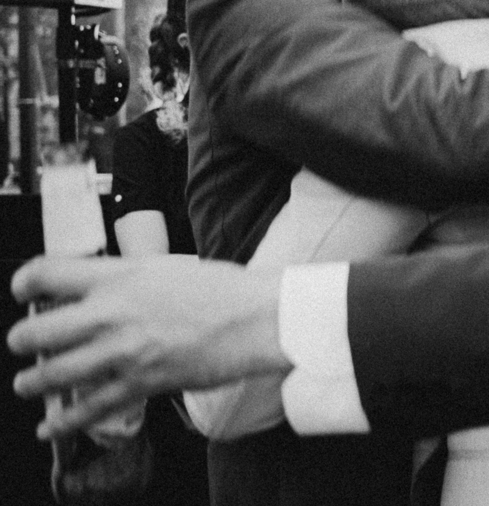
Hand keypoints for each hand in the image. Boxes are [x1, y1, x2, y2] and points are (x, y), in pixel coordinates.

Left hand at [7, 255, 288, 440]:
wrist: (257, 318)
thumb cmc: (223, 288)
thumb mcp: (166, 268)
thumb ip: (128, 278)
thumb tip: (105, 289)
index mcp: (120, 276)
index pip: (46, 273)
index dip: (24, 282)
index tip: (24, 290)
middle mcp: (112, 312)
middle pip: (34, 331)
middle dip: (23, 339)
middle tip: (28, 342)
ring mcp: (123, 352)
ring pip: (50, 374)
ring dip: (33, 382)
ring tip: (29, 384)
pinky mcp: (140, 384)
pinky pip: (87, 410)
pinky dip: (62, 423)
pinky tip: (51, 427)